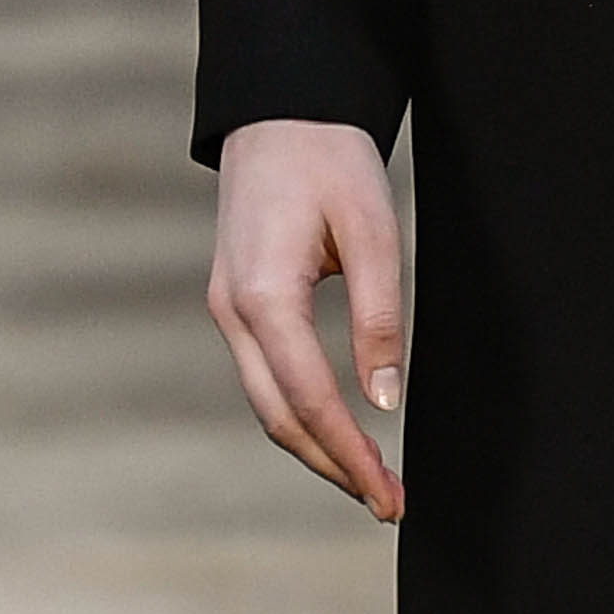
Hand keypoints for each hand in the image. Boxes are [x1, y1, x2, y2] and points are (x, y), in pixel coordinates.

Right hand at [209, 116, 406, 515]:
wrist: (279, 110)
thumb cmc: (330, 159)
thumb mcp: (372, 231)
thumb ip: (379, 317)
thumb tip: (384, 400)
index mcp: (264, 296)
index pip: (309, 400)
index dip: (349, 455)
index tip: (387, 495)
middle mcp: (232, 311)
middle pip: (278, 417)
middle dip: (333, 466)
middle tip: (388, 503)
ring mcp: (226, 308)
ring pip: (266, 402)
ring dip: (315, 446)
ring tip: (371, 478)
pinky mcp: (234, 302)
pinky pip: (264, 375)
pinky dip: (300, 412)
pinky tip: (339, 430)